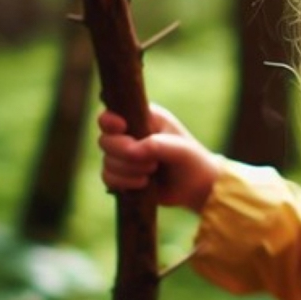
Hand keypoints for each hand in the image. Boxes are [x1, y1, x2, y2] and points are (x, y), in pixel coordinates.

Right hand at [97, 105, 219, 212]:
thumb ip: (154, 145)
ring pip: (107, 161)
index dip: (109, 121)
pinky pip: (108, 177)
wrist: (196, 187)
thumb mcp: (178, 148)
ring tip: (152, 172)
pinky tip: (143, 184)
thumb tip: (131, 152)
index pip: (111, 111)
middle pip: (104, 140)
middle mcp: (130, 133)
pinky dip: (123, 183)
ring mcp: (125, 155)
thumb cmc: (191, 160)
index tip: (123, 128)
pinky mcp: (123, 174)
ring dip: (128, 171)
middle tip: (151, 162)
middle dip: (124, 153)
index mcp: (143, 117)